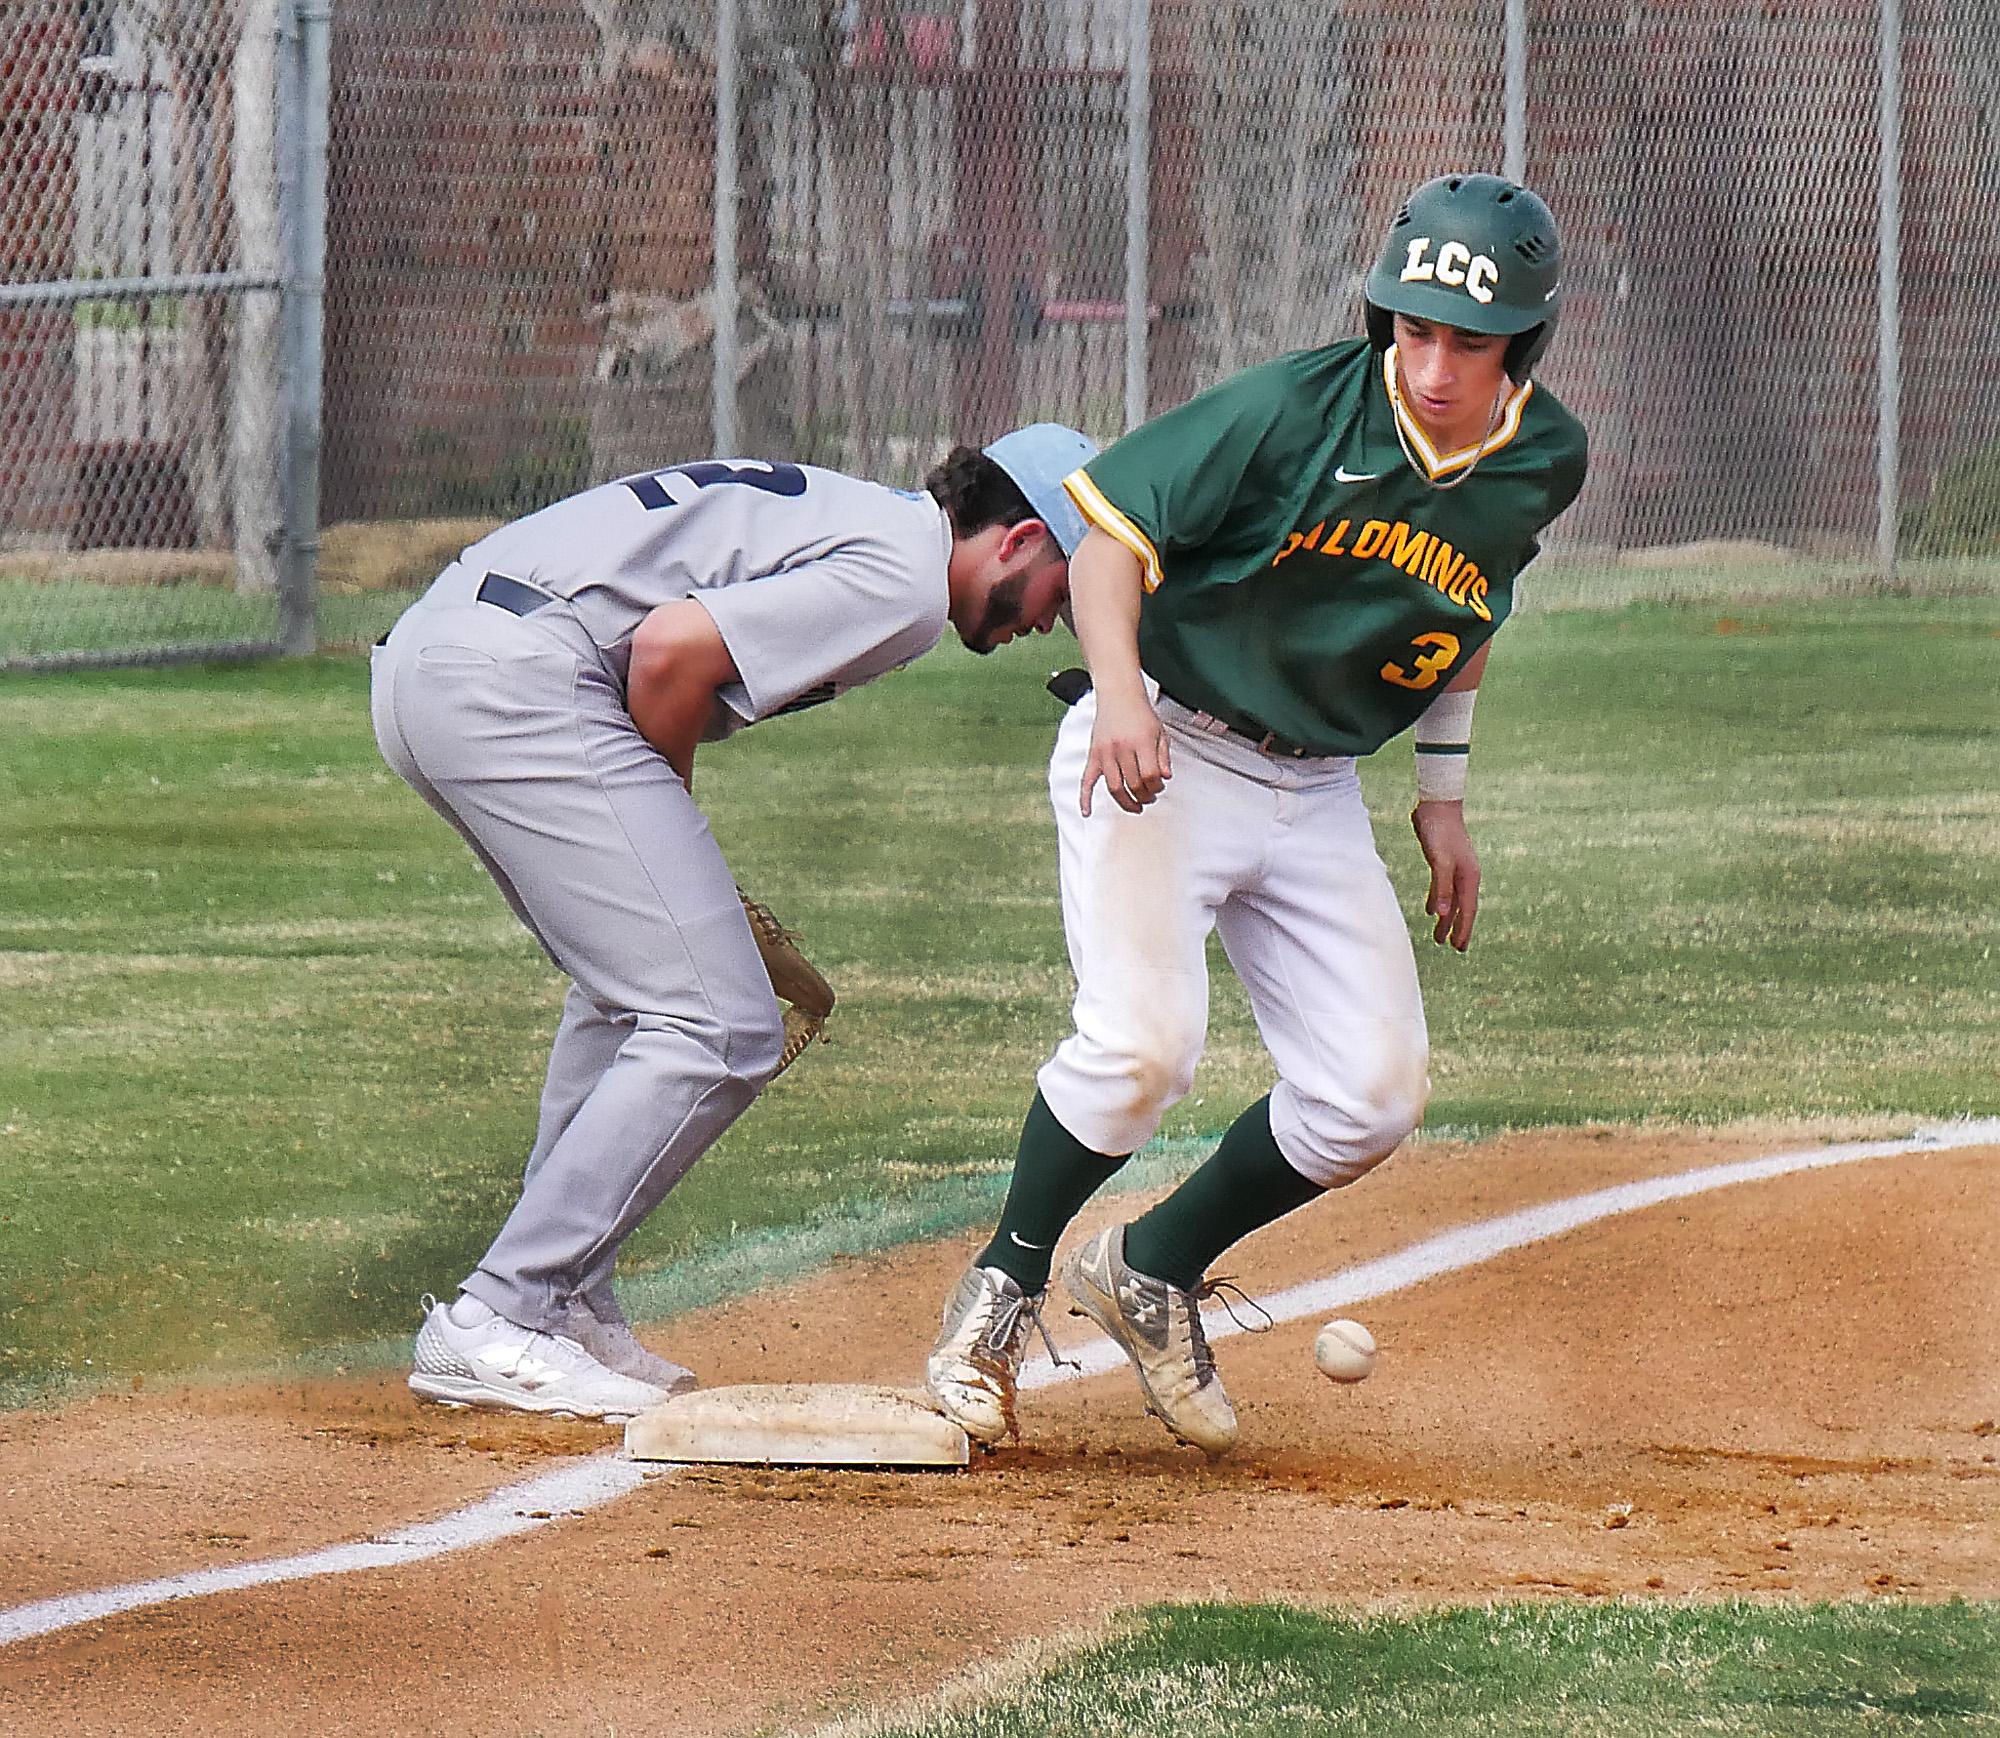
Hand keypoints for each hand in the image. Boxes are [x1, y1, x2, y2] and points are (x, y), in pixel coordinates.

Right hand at [1081, 690, 1171, 815]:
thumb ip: (1164, 757)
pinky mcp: (1093, 755)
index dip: (1157, 787)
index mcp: (1140, 742)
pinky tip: (1087, 813)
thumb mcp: (1160, 733)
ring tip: (1135, 806)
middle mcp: (1121, 748)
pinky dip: (1085, 798)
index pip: (1150, 776)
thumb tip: (1165, 778)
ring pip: (1114, 788)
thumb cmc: (1140, 713)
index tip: (1159, 787)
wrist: (1118, 695)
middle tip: (1150, 798)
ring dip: (1126, 802)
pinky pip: (1086, 781)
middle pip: (1133, 784)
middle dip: (1145, 796)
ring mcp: (1105, 753)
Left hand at [1409, 800, 1479, 950]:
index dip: (1463, 930)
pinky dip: (1438, 901)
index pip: (1467, 910)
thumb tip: (1443, 914)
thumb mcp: (1439, 861)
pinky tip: (1431, 911)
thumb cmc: (1439, 831)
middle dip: (1457, 928)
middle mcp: (1465, 875)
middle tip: (1453, 948)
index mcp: (1469, 876)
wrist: (1436, 804)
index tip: (1459, 948)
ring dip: (1446, 918)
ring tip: (1438, 936)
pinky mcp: (1443, 863)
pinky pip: (1442, 888)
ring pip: (1451, 900)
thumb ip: (1441, 888)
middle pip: (1462, 908)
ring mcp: (1455, 869)